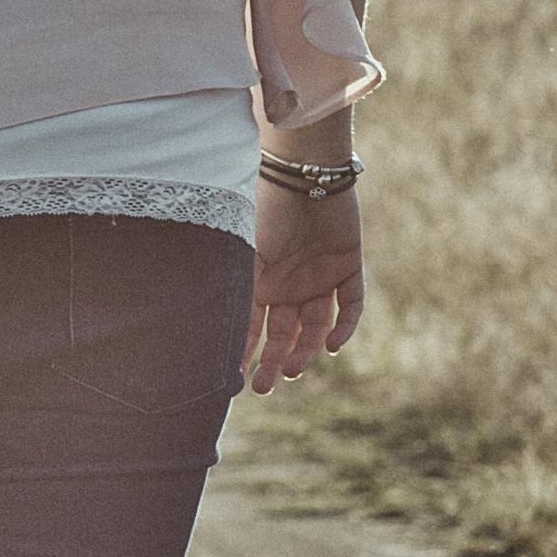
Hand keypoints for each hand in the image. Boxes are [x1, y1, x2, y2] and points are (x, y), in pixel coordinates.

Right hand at [243, 170, 365, 395]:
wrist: (303, 169)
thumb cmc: (265, 206)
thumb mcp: (243, 251)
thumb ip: (235, 288)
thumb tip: (207, 330)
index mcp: (259, 280)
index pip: (251, 326)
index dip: (244, 353)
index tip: (235, 382)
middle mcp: (288, 284)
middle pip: (283, 334)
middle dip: (273, 362)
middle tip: (265, 387)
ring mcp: (319, 276)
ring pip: (315, 326)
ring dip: (306, 350)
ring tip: (293, 369)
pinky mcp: (347, 265)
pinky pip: (349, 304)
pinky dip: (344, 326)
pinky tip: (333, 346)